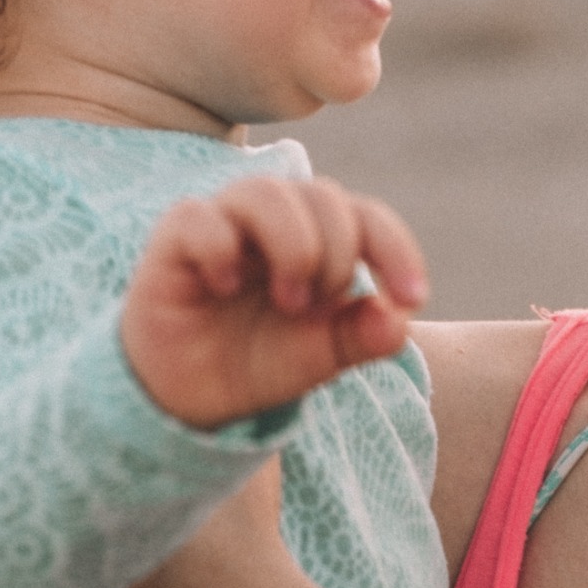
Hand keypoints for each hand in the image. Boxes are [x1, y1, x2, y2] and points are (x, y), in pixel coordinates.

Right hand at [123, 175, 427, 429]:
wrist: (190, 395)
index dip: (395, 249)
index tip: (412, 299)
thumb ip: (360, 338)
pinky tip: (225, 285)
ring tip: (288, 301)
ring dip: (292, 245)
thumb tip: (398, 321)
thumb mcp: (318, 357)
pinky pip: (200, 217)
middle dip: (336, 255)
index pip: (368, 217)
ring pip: (266, 192)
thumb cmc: (260, 360)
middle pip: (324, 197)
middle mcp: (276, 217)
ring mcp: (225, 220)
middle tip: (315, 309)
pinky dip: (220, 247)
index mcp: (321, 236)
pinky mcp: (175, 237)